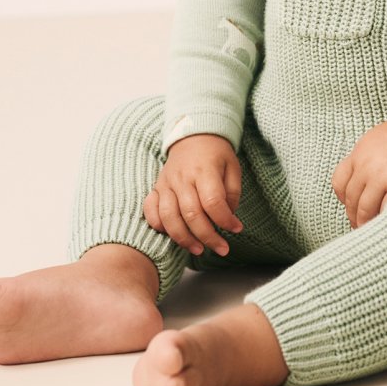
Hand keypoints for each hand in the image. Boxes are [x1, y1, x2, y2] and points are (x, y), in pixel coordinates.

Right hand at [143, 133, 243, 256]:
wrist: (193, 135)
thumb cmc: (216, 154)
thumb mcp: (232, 167)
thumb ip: (232, 193)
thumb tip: (228, 219)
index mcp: (204, 170)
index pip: (213, 202)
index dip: (225, 220)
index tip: (236, 229)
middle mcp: (182, 178)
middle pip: (191, 214)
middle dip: (208, 237)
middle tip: (222, 248)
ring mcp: (166, 184)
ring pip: (169, 217)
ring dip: (184, 238)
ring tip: (198, 249)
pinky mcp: (156, 188)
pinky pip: (151, 211)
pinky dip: (159, 226)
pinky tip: (172, 235)